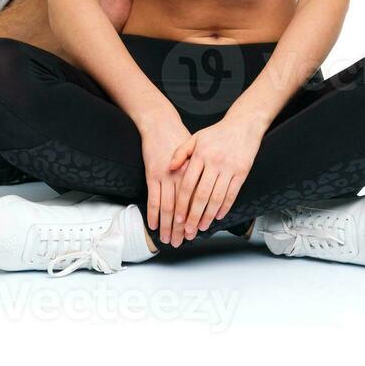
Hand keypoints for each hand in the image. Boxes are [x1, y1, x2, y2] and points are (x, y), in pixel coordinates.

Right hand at [138, 110, 192, 245]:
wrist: (160, 123)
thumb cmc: (179, 137)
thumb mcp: (197, 152)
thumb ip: (203, 170)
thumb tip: (211, 189)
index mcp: (196, 172)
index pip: (199, 201)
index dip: (199, 218)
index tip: (199, 231)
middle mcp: (183, 177)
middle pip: (185, 209)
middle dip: (185, 227)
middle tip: (185, 242)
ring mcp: (167, 177)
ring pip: (169, 208)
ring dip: (169, 226)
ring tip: (169, 240)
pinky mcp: (153, 175)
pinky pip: (153, 199)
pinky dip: (153, 214)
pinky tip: (153, 225)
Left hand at [167, 112, 267, 243]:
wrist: (243, 125)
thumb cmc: (216, 133)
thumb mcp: (195, 138)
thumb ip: (181, 152)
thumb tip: (169, 167)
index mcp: (200, 154)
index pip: (187, 184)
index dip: (181, 203)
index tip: (176, 218)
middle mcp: (214, 162)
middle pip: (201, 195)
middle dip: (193, 215)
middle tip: (187, 231)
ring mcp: (229, 168)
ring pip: (217, 197)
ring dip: (208, 215)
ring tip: (202, 227)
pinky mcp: (242, 172)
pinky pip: (232, 193)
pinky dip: (225, 207)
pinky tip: (218, 216)